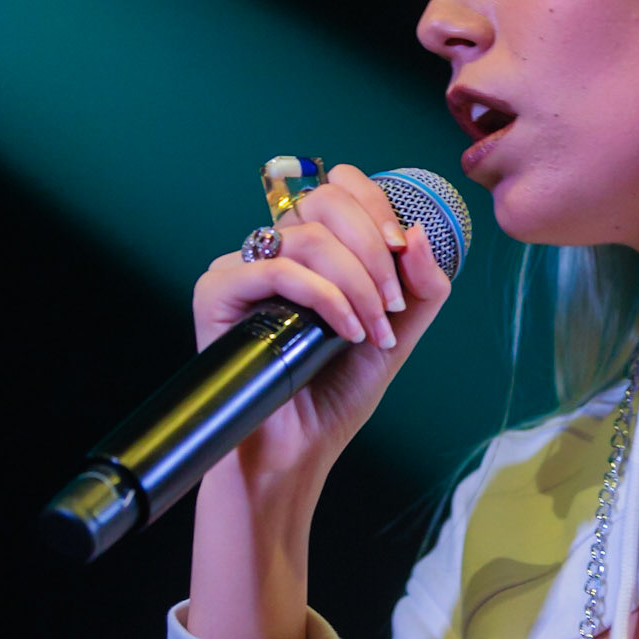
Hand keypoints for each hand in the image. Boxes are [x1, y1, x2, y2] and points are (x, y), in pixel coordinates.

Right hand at [191, 165, 451, 487]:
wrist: (297, 450)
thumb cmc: (336, 394)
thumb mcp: (397, 333)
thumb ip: (421, 286)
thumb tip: (421, 234)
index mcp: (312, 249)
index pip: (340, 188)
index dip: (378, 207)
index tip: (405, 251)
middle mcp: (273, 251)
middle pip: (324, 201)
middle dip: (373, 249)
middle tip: (391, 304)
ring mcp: (242, 269)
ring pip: (307, 238)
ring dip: (356, 284)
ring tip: (370, 329)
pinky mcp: (217, 292)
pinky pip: (276, 270)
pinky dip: (324, 298)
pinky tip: (343, 333)